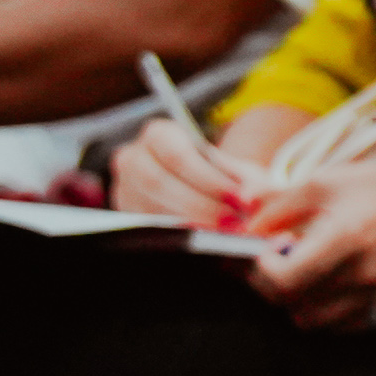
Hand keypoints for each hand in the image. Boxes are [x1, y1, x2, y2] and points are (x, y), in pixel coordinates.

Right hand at [108, 114, 262, 224]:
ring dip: (189, 224)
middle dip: (198, 206)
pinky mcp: (127, 215)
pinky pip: (147, 227)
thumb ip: (249, 182)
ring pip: (149, 207)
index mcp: (158, 134)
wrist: (207, 193)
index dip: (209, 180)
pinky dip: (177, 236)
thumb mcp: (239, 173)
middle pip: (158, 182)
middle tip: (233, 224)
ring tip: (224, 234)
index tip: (240, 201)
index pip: (178, 155)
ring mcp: (124, 188)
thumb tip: (251, 199)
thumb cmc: (223, 178)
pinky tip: (204, 241)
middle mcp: (133, 157)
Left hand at [242, 159, 375, 329]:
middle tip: (271, 262)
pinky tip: (330, 284)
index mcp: (347, 239)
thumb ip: (281, 202)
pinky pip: (342, 326)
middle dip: (271, 285)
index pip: (285, 279)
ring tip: (302, 274)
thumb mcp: (331, 181)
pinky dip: (325, 311)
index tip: (258, 254)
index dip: (260, 272)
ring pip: (315, 321)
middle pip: (293, 305)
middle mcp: (364, 276)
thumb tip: (244, 222)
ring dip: (297, 301)